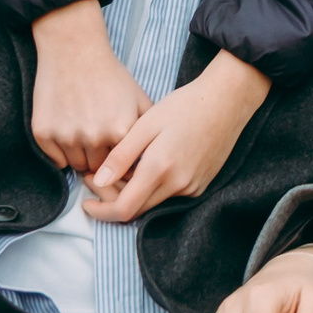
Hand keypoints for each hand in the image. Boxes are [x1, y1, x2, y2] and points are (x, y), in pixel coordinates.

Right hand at [31, 0, 149, 174]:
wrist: (74, 48)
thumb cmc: (109, 74)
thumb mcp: (138, 98)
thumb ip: (148, 131)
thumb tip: (151, 160)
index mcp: (121, 132)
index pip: (123, 168)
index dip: (120, 162)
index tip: (116, 151)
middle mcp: (94, 138)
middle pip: (98, 169)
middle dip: (99, 160)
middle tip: (97, 139)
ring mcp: (66, 136)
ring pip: (75, 165)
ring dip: (80, 155)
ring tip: (83, 131)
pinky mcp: (43, 132)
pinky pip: (54, 159)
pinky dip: (59, 152)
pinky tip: (66, 129)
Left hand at [84, 50, 269, 220]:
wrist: (227, 101)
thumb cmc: (184, 106)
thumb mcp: (146, 124)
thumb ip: (121, 155)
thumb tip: (98, 181)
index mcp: (160, 168)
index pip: (124, 208)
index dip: (101, 211)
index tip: (85, 201)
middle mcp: (178, 185)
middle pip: (136, 209)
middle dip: (111, 199)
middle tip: (95, 177)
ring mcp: (192, 188)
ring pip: (152, 203)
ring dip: (130, 194)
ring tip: (117, 169)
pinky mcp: (201, 185)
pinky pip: (169, 196)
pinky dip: (150, 188)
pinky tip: (142, 167)